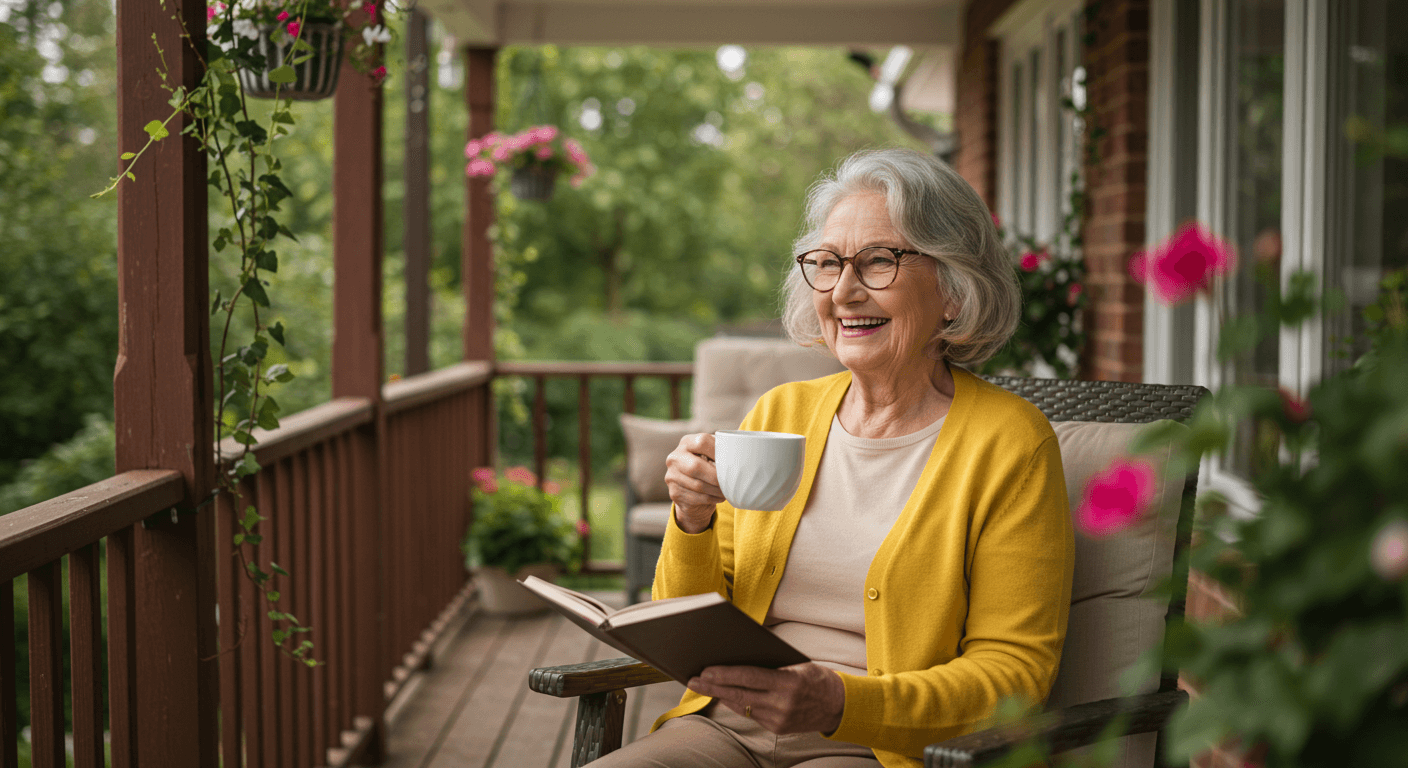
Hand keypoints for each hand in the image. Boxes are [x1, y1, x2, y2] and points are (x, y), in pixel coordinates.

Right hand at [664, 433, 723, 532]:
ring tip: (728, 491)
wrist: (692, 491)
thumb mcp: (713, 456)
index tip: (731, 461)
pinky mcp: (674, 493)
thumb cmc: (709, 468)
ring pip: (697, 485)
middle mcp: (675, 457)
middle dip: (716, 477)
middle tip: (731, 481)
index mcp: (687, 442)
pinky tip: (720, 497)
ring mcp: (671, 476)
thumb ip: (722, 452)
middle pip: (696, 467)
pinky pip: (696, 497)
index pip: (702, 442)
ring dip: (717, 490)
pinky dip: (712, 498)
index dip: (718, 451)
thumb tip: (744, 458)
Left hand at [686, 663, 844, 734]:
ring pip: (742, 706)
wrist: (839, 706)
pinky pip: (751, 714)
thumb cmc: (817, 678)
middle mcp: (782, 704)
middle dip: (713, 687)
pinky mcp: (777, 729)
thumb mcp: (798, 665)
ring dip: (721, 695)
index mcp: (789, 682)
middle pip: (740, 695)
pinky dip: (737, 704)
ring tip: (703, 685)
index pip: (749, 677)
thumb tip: (739, 659)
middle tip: (693, 679)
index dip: (725, 674)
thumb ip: (772, 666)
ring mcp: (779, 719)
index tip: (705, 670)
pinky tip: (725, 696)